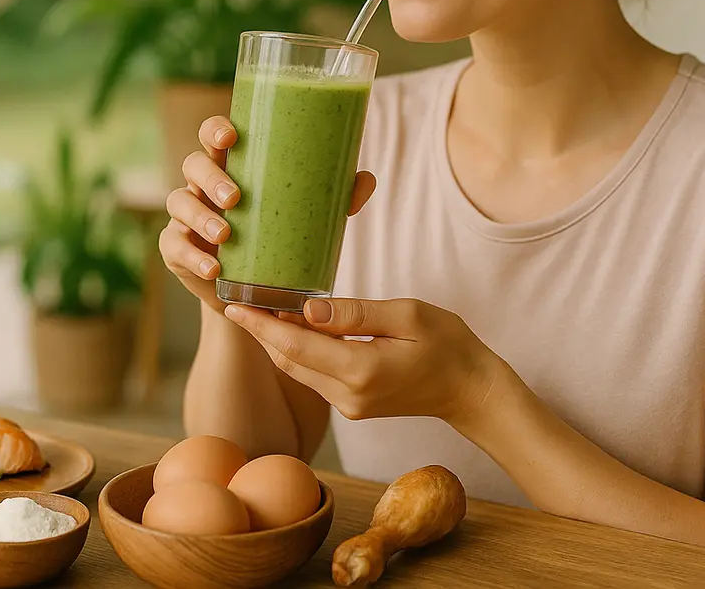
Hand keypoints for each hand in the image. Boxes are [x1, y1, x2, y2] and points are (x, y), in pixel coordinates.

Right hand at [158, 115, 378, 313]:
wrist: (253, 295)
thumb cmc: (279, 238)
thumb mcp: (307, 216)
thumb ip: (336, 197)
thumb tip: (366, 178)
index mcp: (232, 166)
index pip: (213, 135)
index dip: (215, 129)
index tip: (231, 136)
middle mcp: (203, 186)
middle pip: (193, 164)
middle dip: (211, 177)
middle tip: (236, 197)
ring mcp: (186, 217)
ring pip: (179, 202)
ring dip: (201, 217)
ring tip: (226, 235)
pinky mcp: (176, 250)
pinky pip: (174, 246)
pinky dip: (192, 257)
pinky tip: (213, 269)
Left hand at [222, 297, 502, 425]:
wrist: (471, 391)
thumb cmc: (448, 345)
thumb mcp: (406, 315)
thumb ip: (354, 313)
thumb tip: (307, 310)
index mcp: (361, 370)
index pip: (296, 345)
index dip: (261, 325)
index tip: (233, 306)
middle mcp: (348, 396)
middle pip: (289, 360)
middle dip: (261, 331)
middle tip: (237, 298)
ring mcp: (348, 406)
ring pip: (298, 369)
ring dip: (277, 341)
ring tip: (257, 307)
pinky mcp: (352, 406)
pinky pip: (314, 376)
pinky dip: (297, 352)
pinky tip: (291, 327)